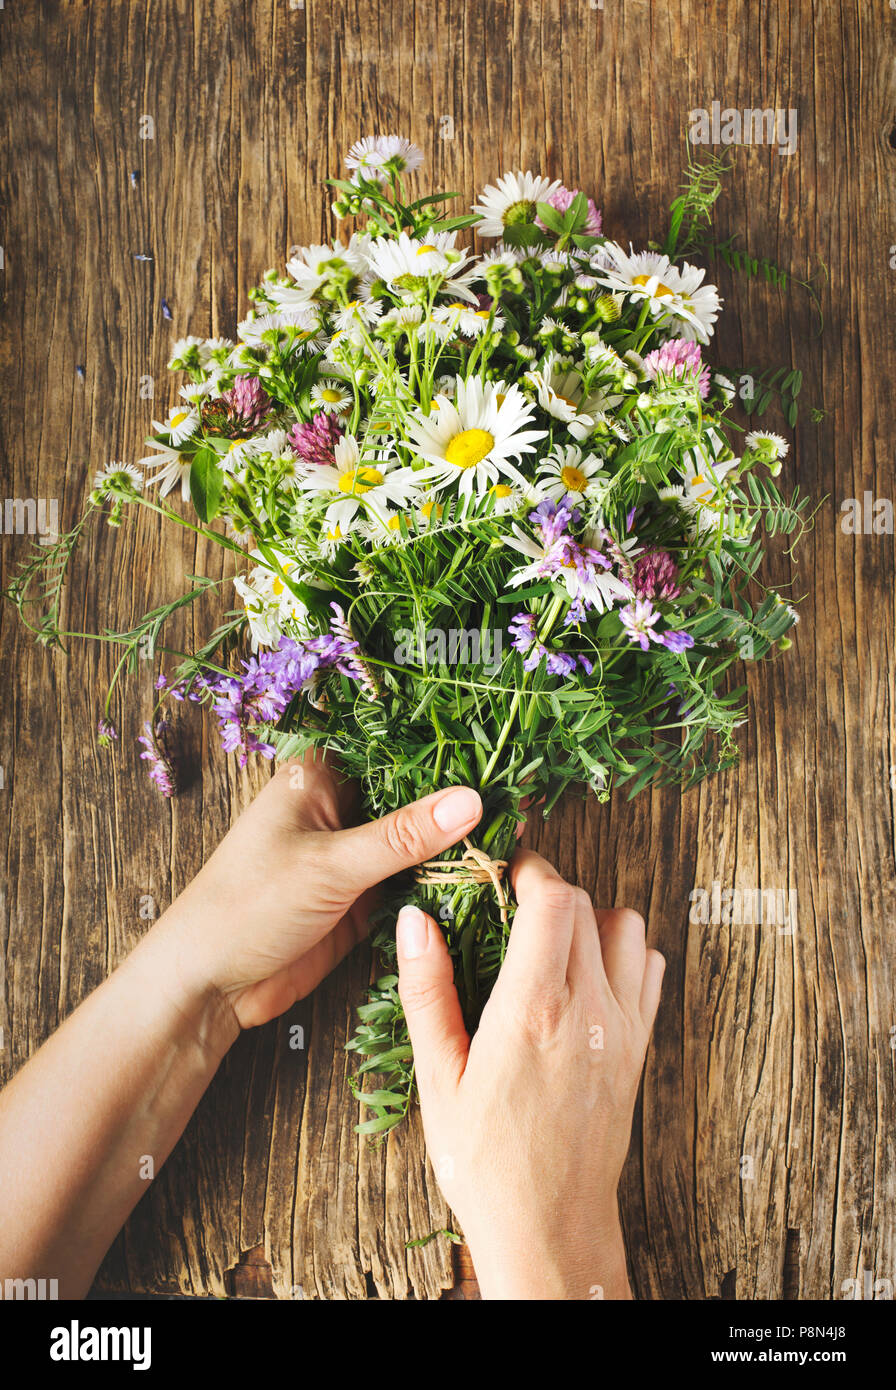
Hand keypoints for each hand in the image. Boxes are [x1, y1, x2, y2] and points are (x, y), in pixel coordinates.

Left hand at [153, 755, 483, 1028]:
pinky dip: (441, 884)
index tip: (499, 755)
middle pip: (410, 798)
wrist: (208, 986)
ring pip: (416, 844)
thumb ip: (403, 836)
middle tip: (519, 799)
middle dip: (456, 804)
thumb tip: (472, 800)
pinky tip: (483, 877)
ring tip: (515, 834)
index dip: (443, 752)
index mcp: (319, 779)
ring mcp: (351, 857)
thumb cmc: (247, 906)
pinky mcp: (360, 900)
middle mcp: (339, 810)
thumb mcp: (330, 865)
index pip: (392, 751)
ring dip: (453, 846)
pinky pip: (411, 883)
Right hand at [394, 848, 664, 1299]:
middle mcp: (588, 1009)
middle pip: (588, 904)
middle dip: (549, 890)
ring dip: (591, 917)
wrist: (551, 1228)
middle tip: (513, 906)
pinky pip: (650, 970)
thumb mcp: (438, 1078)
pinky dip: (624, 953)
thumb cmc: (485, 1162)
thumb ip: (427, 991)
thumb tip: (416, 921)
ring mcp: (623, 1028)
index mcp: (534, 1009)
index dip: (530, 870)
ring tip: (550, 939)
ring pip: (629, 928)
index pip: (555, 898)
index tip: (505, 872)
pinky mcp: (639, 1049)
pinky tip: (586, 974)